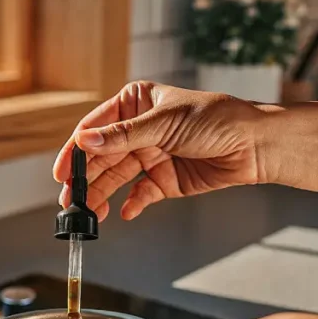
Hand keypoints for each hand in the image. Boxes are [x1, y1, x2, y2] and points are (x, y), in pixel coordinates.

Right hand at [53, 81, 267, 220]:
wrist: (255, 145)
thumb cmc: (216, 119)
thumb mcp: (164, 122)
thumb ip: (123, 136)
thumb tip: (85, 141)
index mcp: (134, 104)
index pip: (95, 129)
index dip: (76, 151)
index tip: (62, 171)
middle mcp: (139, 131)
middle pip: (102, 158)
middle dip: (85, 179)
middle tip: (69, 200)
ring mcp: (151, 156)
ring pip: (117, 179)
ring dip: (102, 195)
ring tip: (89, 214)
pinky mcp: (165, 181)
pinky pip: (140, 195)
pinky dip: (132, 204)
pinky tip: (123, 213)